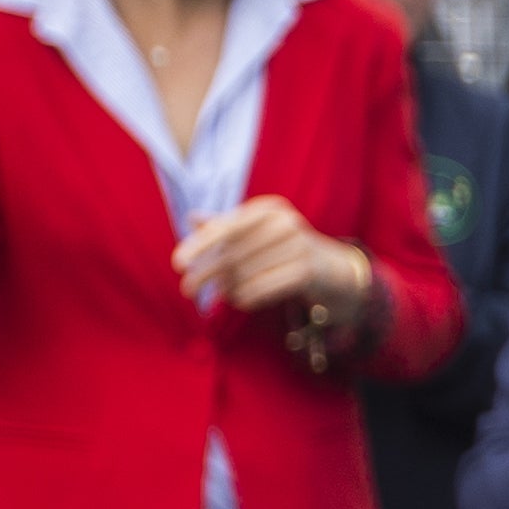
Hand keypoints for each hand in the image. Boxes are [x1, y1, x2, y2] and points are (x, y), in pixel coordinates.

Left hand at [173, 195, 357, 315]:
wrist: (331, 267)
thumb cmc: (283, 247)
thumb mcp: (256, 231)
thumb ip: (225, 225)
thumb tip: (192, 217)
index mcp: (267, 209)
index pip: (226, 227)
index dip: (200, 245)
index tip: (177, 263)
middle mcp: (284, 223)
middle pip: (232, 253)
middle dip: (207, 273)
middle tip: (187, 289)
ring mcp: (298, 246)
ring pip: (245, 274)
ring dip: (228, 288)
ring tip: (224, 293)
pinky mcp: (306, 272)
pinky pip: (262, 288)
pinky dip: (246, 297)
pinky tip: (240, 300)